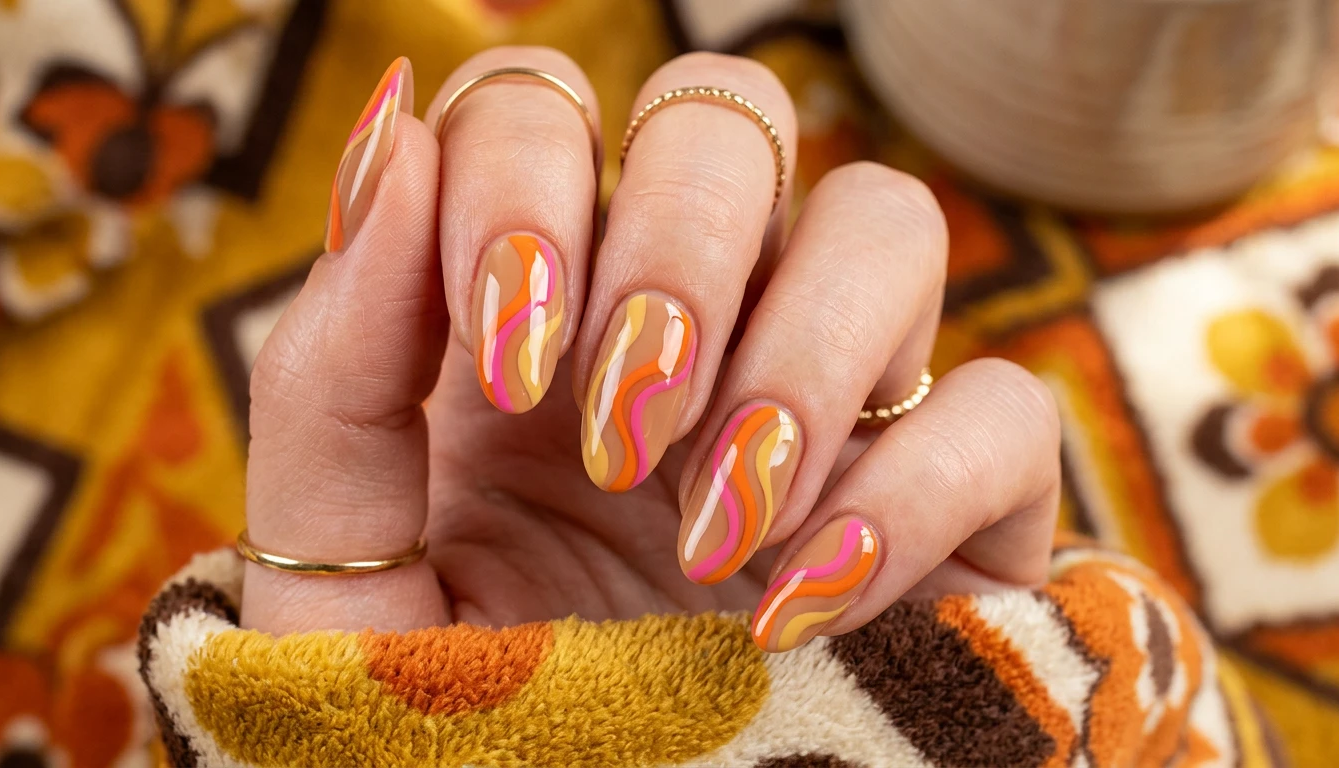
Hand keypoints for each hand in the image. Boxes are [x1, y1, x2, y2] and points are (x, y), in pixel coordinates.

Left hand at [240, 48, 1061, 652]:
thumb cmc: (438, 736)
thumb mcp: (341, 572)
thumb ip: (335, 368)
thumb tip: (397, 132)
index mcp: (530, 320)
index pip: (540, 109)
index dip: (528, 183)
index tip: (514, 366)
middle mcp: (688, 328)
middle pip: (724, 117)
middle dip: (675, 251)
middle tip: (622, 432)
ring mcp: (830, 407)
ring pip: (885, 219)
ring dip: (801, 352)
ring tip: (714, 527)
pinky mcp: (957, 511)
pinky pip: (1003, 410)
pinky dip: (910, 492)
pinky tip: (798, 611)